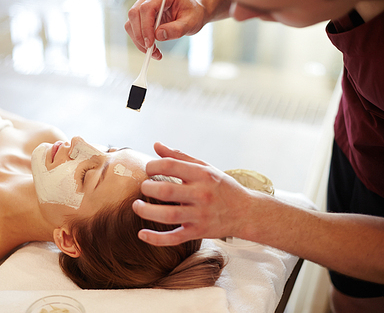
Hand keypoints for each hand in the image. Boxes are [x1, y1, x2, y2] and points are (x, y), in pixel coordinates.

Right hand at [124, 0, 206, 59]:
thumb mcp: (190, 23)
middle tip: (150, 50)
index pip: (147, 8)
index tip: (150, 43)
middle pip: (134, 14)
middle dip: (139, 35)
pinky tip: (151, 48)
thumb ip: (176, 29)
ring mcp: (145, 3)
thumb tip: (158, 35)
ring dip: (138, 40)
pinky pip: (134, 27)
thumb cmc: (194, 13)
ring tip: (153, 52)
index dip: (145, 27)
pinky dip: (140, 40)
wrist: (194, 11)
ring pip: (131, 22)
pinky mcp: (143, 13)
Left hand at [133, 142, 250, 245]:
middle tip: (144, 187)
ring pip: (168, 215)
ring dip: (147, 211)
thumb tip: (156, 145)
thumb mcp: (205, 168)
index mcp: (202, 175)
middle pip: (167, 191)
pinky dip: (156, 238)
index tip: (148, 169)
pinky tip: (141, 234)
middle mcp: (201, 194)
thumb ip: (179, 157)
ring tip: (137, 206)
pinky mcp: (198, 233)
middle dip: (148, 187)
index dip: (153, 166)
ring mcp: (200, 215)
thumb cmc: (222, 187)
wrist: (246, 212)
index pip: (170, 165)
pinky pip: (174, 238)